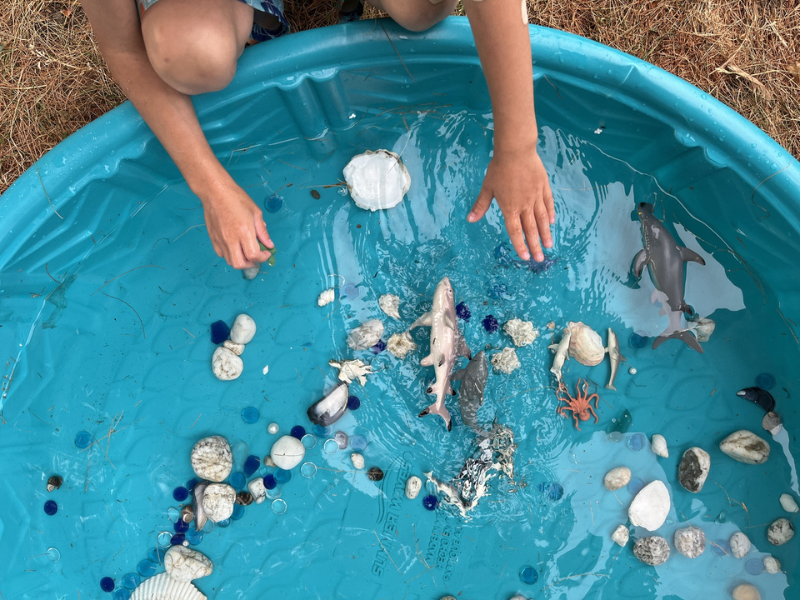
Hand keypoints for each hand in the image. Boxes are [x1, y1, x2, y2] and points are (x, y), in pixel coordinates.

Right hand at [199, 179, 273, 269]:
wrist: (215, 191)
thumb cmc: (236, 198)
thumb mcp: (255, 212)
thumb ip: (263, 231)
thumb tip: (269, 245)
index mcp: (244, 231)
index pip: (253, 255)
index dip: (263, 258)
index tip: (266, 252)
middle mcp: (231, 238)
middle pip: (240, 264)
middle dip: (251, 264)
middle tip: (256, 257)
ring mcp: (220, 240)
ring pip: (230, 261)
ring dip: (241, 261)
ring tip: (246, 252)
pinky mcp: (213, 238)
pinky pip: (221, 254)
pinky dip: (230, 255)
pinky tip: (235, 247)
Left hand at [467, 142, 554, 261]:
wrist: (516, 150)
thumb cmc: (499, 168)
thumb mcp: (487, 187)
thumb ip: (481, 205)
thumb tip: (470, 219)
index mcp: (510, 207)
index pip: (516, 231)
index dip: (520, 245)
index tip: (524, 256)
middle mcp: (525, 205)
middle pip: (531, 229)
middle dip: (535, 246)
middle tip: (540, 259)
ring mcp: (536, 196)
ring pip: (542, 219)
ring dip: (545, 233)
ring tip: (549, 245)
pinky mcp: (543, 187)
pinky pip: (548, 204)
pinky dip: (550, 214)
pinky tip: (552, 222)